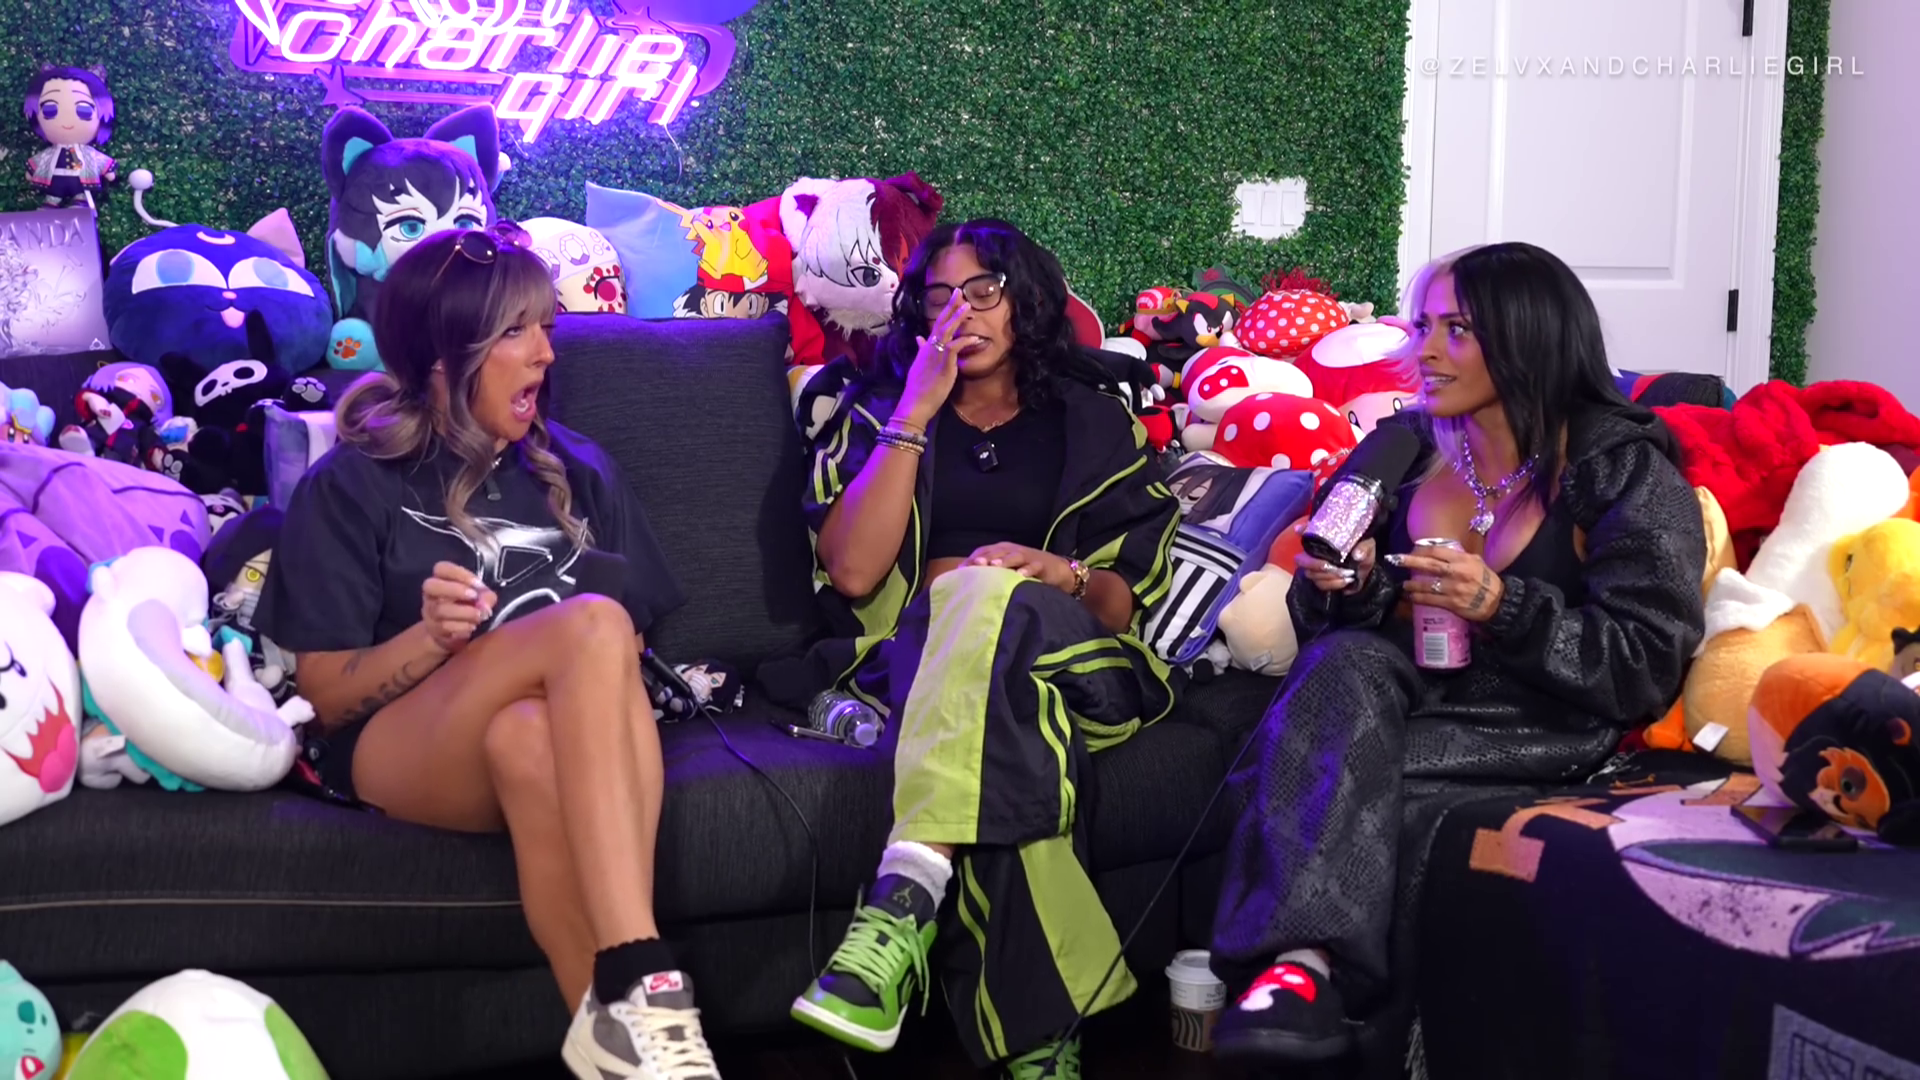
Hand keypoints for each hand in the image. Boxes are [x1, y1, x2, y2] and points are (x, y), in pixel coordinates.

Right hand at [421, 561, 496, 653]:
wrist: (452, 633)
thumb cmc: (466, 606)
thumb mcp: (479, 597)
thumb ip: (485, 595)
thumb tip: (486, 600)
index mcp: (440, 579)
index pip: (441, 568)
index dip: (459, 574)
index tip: (478, 584)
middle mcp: (430, 595)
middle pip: (431, 586)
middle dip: (455, 589)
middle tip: (474, 597)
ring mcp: (429, 612)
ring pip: (440, 609)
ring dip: (465, 612)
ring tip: (480, 615)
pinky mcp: (434, 629)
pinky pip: (445, 627)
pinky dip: (462, 627)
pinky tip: (472, 626)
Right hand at [895, 291, 967, 428]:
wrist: (915, 402)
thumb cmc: (918, 387)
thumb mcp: (919, 365)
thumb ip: (921, 350)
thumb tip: (919, 339)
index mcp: (926, 348)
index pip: (936, 325)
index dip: (944, 311)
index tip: (952, 299)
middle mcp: (930, 347)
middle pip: (940, 322)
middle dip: (950, 306)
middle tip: (959, 291)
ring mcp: (937, 354)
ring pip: (947, 330)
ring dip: (958, 317)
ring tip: (968, 305)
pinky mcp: (944, 363)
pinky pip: (956, 347)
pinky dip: (966, 341)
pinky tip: (976, 338)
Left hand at [966, 543, 1073, 591]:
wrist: (1056, 569)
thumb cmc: (1025, 570)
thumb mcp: (1006, 569)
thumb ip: (988, 572)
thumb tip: (964, 581)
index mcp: (1001, 550)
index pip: (983, 552)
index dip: (972, 559)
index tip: (960, 570)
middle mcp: (1012, 551)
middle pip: (997, 552)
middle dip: (986, 558)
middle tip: (975, 565)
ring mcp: (1027, 556)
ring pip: (1014, 557)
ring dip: (1004, 561)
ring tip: (995, 567)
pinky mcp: (1040, 564)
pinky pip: (1033, 566)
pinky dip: (1027, 570)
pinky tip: (1021, 575)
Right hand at [1295, 525, 1373, 593]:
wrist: (1366, 568)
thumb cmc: (1363, 551)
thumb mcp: (1367, 544)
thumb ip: (1363, 547)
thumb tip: (1357, 555)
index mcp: (1324, 540)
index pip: (1306, 533)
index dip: (1302, 532)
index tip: (1300, 530)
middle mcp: (1315, 553)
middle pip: (1301, 560)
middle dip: (1315, 564)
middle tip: (1331, 566)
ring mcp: (1317, 569)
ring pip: (1311, 574)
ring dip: (1329, 576)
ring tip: (1347, 573)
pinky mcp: (1323, 581)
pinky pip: (1321, 585)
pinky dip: (1334, 584)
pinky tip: (1346, 580)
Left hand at [1387, 546, 1504, 621]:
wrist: (1498, 601)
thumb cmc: (1486, 580)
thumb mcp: (1476, 561)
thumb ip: (1458, 556)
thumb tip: (1440, 551)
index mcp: (1462, 560)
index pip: (1437, 551)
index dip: (1421, 550)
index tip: (1410, 550)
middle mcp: (1456, 572)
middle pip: (1428, 565)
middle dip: (1409, 561)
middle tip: (1395, 559)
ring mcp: (1453, 588)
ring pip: (1426, 585)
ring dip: (1412, 585)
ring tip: (1403, 585)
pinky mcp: (1452, 603)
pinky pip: (1430, 600)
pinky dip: (1418, 598)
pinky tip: (1411, 597)